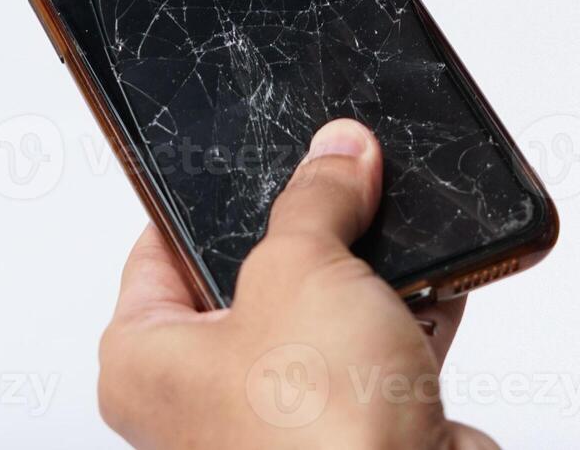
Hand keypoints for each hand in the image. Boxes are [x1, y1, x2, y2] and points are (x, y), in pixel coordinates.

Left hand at [97, 119, 496, 449]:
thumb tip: (335, 157)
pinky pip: (377, 352)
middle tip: (333, 186)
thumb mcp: (301, 268)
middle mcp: (202, 399)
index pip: (155, 251)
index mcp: (144, 362)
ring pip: (321, 316)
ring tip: (391, 225)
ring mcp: (282, 420)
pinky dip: (408, 317)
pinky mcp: (355, 432)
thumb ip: (316, 200)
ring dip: (364, 276)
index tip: (248, 162)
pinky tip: (436, 282)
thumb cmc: (316, 433)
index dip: (202, 201)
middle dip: (303, 234)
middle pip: (250, 279)